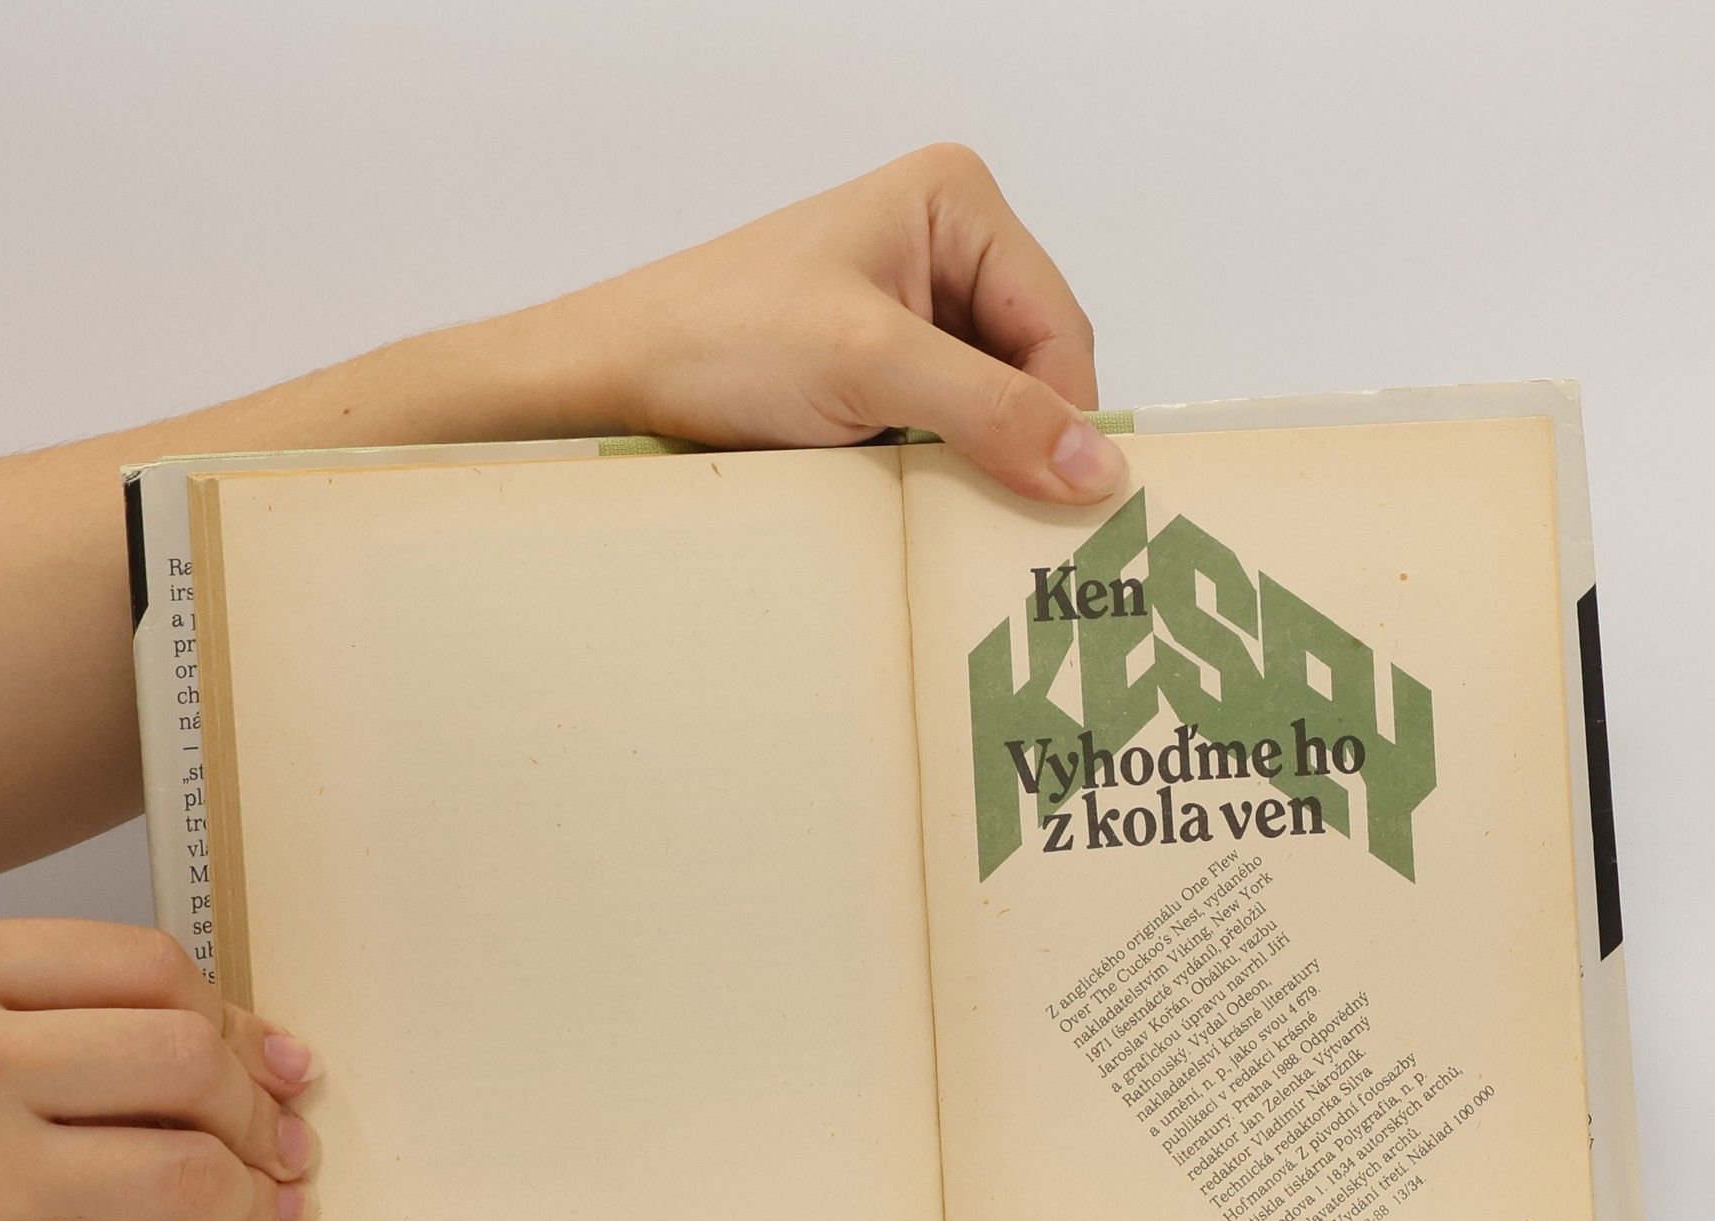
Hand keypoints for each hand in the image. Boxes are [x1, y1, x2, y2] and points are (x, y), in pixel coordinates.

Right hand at [0, 918, 316, 1220]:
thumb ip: (31, 1006)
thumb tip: (212, 1040)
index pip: (148, 971)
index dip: (235, 1019)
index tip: (274, 1055)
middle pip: (183, 1063)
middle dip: (260, 1107)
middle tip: (289, 1136)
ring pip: (182, 1169)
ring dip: (259, 1191)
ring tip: (282, 1202)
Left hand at [561, 142, 1128, 504]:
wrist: (616, 380)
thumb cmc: (721, 342)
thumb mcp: (871, 367)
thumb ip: (991, 410)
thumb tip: (1098, 469)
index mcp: (956, 205)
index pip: (1059, 325)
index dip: (1064, 415)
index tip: (1061, 502)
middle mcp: (946, 248)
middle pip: (1036, 367)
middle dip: (1023, 439)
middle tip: (1012, 521)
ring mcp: (915, 312)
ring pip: (997, 407)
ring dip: (982, 462)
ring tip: (954, 510)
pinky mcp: (884, 369)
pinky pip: (951, 428)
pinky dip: (946, 469)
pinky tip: (920, 498)